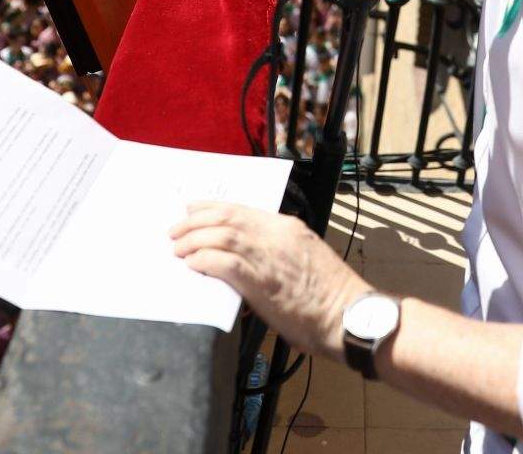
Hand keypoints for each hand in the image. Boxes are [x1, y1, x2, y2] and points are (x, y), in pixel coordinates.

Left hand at [171, 202, 368, 358]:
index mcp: (288, 227)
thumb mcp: (304, 259)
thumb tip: (247, 261)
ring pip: (222, 235)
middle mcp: (276, 235)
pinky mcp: (262, 280)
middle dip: (196, 220)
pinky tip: (194, 264)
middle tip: (176, 229)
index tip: (195, 208)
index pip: (242, 210)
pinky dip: (205, 260)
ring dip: (195, 240)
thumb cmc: (330, 295)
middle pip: (227, 217)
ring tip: (178, 248)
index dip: (213, 207)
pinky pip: (225, 263)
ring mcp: (269, 256)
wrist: (346, 314)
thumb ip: (276, 254)